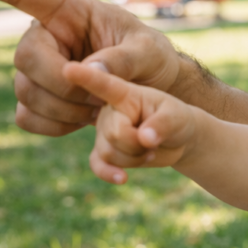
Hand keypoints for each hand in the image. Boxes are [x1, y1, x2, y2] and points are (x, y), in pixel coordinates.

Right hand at [0, 0, 181, 136]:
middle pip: (25, 59)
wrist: (150, 94)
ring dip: (65, 109)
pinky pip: (26, 118)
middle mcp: (43, 36)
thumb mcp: (149, 53)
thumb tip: (84, 72)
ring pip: (25, 92)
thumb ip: (122, 60)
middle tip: (101, 95)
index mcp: (66, 10)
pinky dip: (55, 127)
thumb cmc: (151, 59)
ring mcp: (35, 70)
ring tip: (100, 107)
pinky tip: (82, 122)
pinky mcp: (35, 101)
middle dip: (64, 84)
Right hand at [63, 62, 196, 183]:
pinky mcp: (103, 151)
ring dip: (134, 158)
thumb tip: (145, 138)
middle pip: (114, 133)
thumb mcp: (178, 116)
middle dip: (138, 143)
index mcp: (125, 93)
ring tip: (149, 147)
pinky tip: (122, 178)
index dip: (88, 78)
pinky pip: (97, 164)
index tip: (69, 68)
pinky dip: (109, 173)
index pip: (105, 84)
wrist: (175, 137)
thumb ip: (163, 124)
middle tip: (154, 139)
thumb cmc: (176, 118)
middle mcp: (108, 110)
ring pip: (109, 152)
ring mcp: (102, 131)